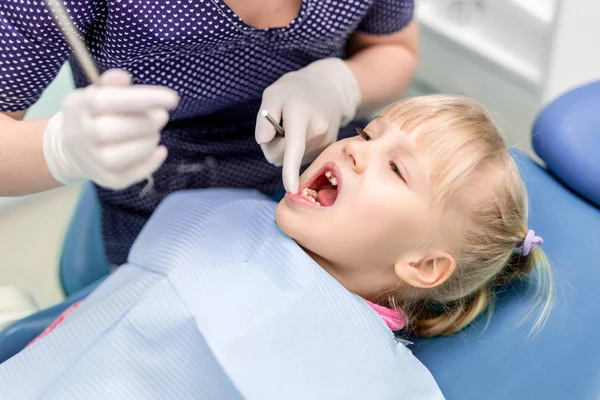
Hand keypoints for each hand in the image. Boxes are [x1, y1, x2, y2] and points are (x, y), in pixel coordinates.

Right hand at [43, 69, 179, 189]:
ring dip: (148, 142)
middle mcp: (78, 135)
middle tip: (162, 116)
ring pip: (121, 156)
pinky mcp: (104, 179)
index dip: (141, 99)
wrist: (72, 148)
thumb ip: (112, 84)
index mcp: (77, 106)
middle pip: (112, 130)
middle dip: (146, 122)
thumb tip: (123, 77)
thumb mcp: (98, 93)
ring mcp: (90, 161)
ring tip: (153, 133)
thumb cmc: (95, 115)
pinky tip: (159, 151)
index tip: (172, 98)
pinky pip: (130, 175)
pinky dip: (150, 163)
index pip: (106, 101)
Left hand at [255, 58, 359, 192]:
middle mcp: (316, 131)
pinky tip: (305, 132)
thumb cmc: (295, 91)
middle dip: (273, 145)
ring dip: (286, 147)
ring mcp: (325, 143)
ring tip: (295, 125)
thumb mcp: (273, 94)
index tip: (291, 188)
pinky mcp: (327, 151)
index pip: (294, 147)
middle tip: (279, 123)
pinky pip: (301, 159)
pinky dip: (297, 149)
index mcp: (301, 114)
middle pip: (281, 156)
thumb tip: (263, 141)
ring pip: (290, 159)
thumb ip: (265, 117)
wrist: (330, 90)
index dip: (290, 169)